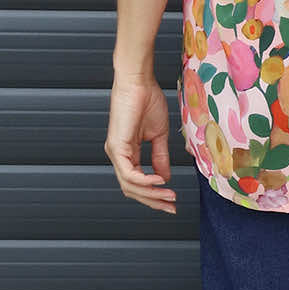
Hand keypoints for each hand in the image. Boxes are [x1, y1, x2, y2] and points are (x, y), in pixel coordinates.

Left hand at [105, 73, 177, 213]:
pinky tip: (159, 181)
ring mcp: (115, 152)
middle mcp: (118, 155)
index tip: (172, 201)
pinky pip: (129, 173)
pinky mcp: (117, 146)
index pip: (137, 183)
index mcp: (127, 153)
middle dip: (153, 201)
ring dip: (152, 194)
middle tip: (171, 207)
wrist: (139, 82)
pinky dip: (145, 181)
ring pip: (130, 185)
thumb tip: (164, 177)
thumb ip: (160, 157)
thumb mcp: (158, 135)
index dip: (154, 195)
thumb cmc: (147, 101)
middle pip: (132, 189)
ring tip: (170, 195)